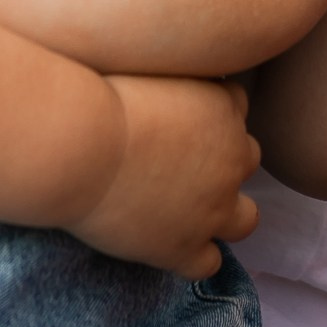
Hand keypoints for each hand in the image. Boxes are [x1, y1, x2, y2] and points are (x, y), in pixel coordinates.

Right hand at [69, 75, 259, 279]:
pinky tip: (164, 242)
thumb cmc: (97, 92)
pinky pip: (209, 263)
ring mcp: (212, 209)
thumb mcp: (146, 63)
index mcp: (222, 108)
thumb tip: (166, 69)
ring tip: (185, 208)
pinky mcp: (184, 248)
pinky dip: (191, 256)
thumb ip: (170, 74)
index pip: (235, 105)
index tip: (176, 119)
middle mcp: (230, 159)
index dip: (207, 114)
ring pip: (246, 219)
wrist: (79, 144)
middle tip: (177, 161)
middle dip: (221, 161)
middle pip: (247, 158)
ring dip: (222, 213)